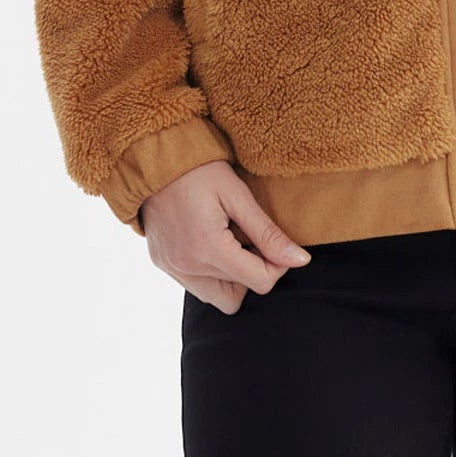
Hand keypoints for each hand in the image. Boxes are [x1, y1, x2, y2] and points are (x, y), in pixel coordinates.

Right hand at [140, 159, 312, 313]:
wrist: (155, 158)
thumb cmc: (200, 170)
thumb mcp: (238, 195)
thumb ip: (268, 233)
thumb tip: (301, 261)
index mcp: (209, 249)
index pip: (260, 282)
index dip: (277, 265)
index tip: (274, 242)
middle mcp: (187, 267)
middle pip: (238, 296)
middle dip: (252, 272)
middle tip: (250, 240)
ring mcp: (172, 268)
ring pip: (215, 298)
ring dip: (231, 279)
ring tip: (231, 242)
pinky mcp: (163, 264)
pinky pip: (195, 286)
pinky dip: (210, 273)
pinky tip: (211, 242)